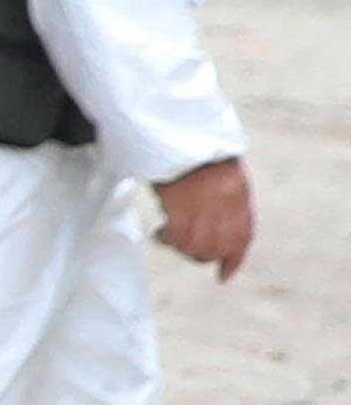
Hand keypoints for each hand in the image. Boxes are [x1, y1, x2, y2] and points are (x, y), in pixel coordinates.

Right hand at [157, 158, 256, 278]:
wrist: (176, 129)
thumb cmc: (194, 151)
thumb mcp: (222, 173)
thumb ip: (227, 199)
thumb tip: (221, 228)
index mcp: (240, 192)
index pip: (244, 234)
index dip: (234, 259)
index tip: (225, 275)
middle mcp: (227, 202)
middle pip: (219, 246)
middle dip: (203, 255)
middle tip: (186, 248)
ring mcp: (204, 204)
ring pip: (198, 246)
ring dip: (183, 247)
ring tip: (169, 237)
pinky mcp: (181, 205)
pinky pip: (178, 237)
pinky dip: (169, 240)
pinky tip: (161, 232)